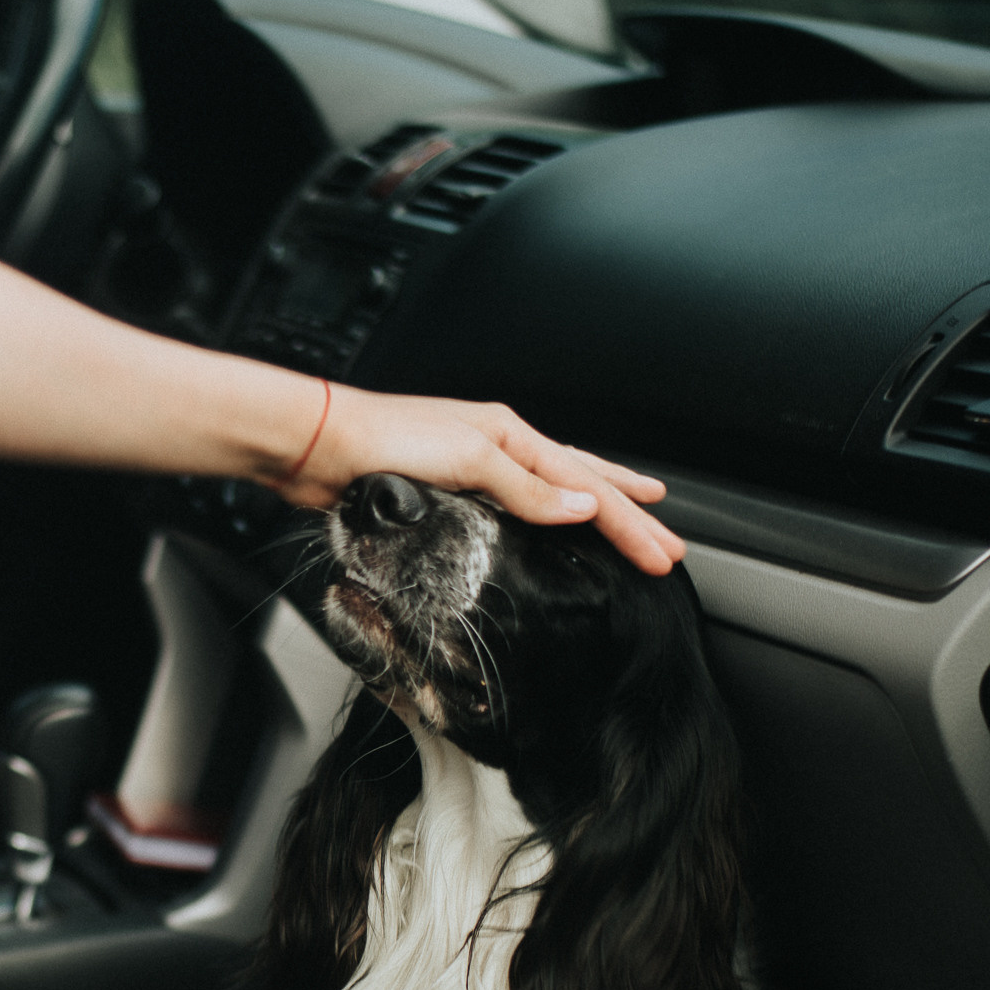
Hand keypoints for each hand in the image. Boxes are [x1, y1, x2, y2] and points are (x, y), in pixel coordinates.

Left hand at [272, 386, 684, 574]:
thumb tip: (582, 509)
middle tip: (667, 544)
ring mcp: (476, 469)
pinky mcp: (449, 492)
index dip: (629, 524)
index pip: (588, 488)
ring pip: (554, 490)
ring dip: (595, 506)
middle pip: (581, 484)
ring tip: (629, 516)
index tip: (662, 554)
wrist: (322, 448)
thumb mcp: (468, 460)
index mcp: (511, 435)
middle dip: (628, 515)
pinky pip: (516, 506)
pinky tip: (550, 524)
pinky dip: (546, 515)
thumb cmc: (384, 441)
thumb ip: (526, 489)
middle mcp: (498, 448)